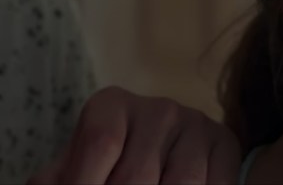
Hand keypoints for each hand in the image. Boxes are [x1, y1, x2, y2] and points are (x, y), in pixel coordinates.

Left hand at [29, 86, 240, 183]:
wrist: (161, 152)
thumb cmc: (108, 166)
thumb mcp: (78, 166)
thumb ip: (57, 179)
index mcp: (110, 105)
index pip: (99, 143)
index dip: (86, 181)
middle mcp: (155, 108)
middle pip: (136, 176)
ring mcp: (194, 124)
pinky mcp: (225, 144)